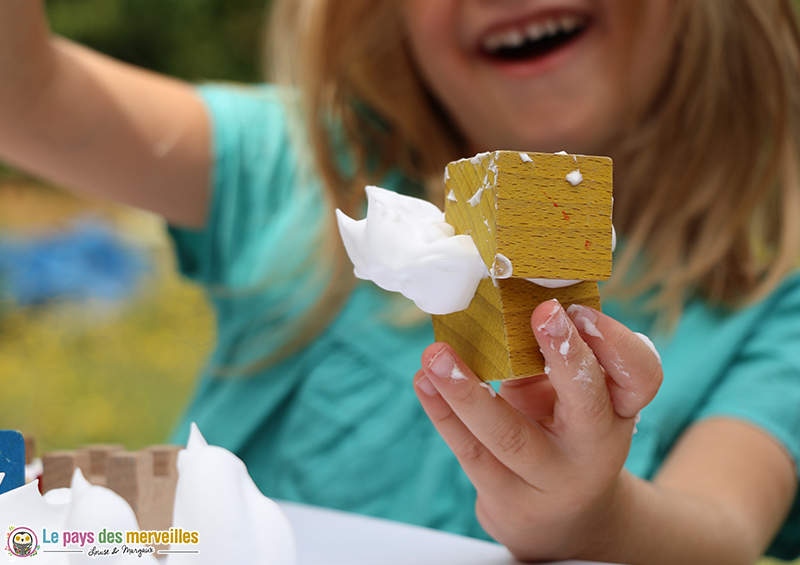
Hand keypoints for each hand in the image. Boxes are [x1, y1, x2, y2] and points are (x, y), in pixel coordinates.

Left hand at [414, 299, 661, 560]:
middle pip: (589, 406)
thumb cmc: (563, 430)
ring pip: (511, 437)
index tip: (577, 306)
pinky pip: (471, 453)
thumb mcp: (571, 394)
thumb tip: (502, 300)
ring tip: (438, 354)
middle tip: (543, 312)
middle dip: (566, 357)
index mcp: (619, 409)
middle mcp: (594, 446)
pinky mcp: (507, 497)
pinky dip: (443, 412)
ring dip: (469, 392)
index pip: (640, 376)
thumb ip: (551, 356)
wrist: (560, 513)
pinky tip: (424, 381)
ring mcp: (550, 478)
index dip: (614, 342)